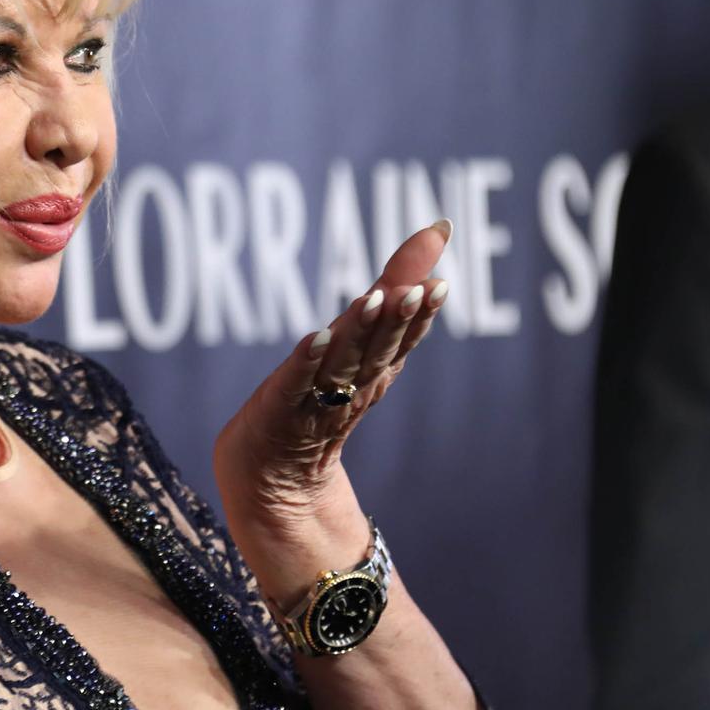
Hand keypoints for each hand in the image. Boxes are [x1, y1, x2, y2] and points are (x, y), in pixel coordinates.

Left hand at [213, 219, 452, 529]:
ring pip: (342, 364)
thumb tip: (439, 228)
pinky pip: (292, 385)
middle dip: (399, 320)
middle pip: (377, 351)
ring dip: (359, 333)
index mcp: (371, 374)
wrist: (268, 481)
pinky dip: (304, 362)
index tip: (441, 283)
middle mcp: (348, 388)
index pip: (400, 340)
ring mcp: (312, 403)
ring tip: (374, 300)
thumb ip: (393, 288)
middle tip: (422, 288)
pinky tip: (314, 338)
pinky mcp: (275, 412)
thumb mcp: (358, 343)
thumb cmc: (315, 405)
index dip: (420, 314)